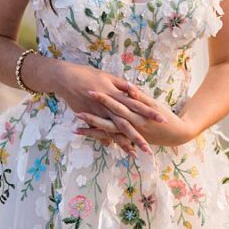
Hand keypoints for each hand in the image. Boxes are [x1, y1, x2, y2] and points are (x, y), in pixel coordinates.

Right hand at [39, 60, 167, 152]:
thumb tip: (136, 91)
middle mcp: (108, 107)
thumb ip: (122, 86)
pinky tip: (112, 147)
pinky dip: (105, 138)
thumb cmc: (87, 74)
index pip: (137, 106)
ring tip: (134, 154)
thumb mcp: (108, 77)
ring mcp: (98, 113)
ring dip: (123, 143)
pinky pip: (98, 130)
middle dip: (138, 137)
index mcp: (115, 95)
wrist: (65, 78)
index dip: (150, 113)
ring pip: (113, 131)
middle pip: (126, 124)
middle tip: (149, 149)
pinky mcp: (88, 116)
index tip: (163, 120)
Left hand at [77, 81, 192, 148]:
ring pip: (107, 132)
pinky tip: (85, 134)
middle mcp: (131, 124)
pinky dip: (98, 137)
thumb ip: (139, 96)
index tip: (89, 91)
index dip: (103, 98)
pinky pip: (111, 139)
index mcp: (136, 113)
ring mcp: (129, 133)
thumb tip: (127, 87)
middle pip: (108, 120)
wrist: (176, 133)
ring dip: (91, 130)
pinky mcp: (128, 138)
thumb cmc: (164, 114)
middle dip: (92, 117)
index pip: (116, 104)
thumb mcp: (153, 104)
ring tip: (75, 128)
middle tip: (76, 112)